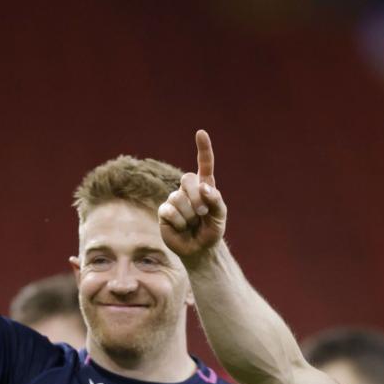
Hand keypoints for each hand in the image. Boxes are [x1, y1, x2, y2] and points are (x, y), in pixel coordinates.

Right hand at [159, 130, 227, 261]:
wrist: (199, 250)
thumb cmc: (211, 230)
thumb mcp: (220, 216)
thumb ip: (216, 200)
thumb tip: (204, 187)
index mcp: (204, 186)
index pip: (204, 164)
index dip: (203, 149)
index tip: (201, 133)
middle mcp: (187, 190)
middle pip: (187, 179)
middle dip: (196, 197)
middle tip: (202, 212)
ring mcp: (174, 199)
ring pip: (178, 198)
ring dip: (189, 215)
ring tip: (192, 224)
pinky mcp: (164, 212)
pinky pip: (169, 211)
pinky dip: (179, 222)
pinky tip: (181, 228)